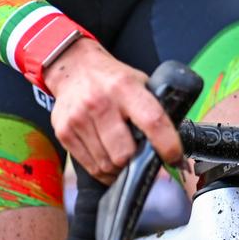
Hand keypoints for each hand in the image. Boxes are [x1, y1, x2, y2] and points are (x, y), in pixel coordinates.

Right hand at [43, 39, 183, 181]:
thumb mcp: (138, 82)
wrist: (73, 68)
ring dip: (120, 170)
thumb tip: (174, 141)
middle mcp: (100, 103)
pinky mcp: (64, 132)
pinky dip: (103, 171)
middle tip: (142, 160)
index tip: (175, 159)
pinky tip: (109, 162)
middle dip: (137, 163)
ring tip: (125, 162)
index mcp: (125, 88)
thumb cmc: (112, 79)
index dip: (167, 145)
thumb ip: (153, 108)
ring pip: (107, 164)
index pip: (153, 121)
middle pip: (124, 153)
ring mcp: (79, 119)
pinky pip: (90, 166)